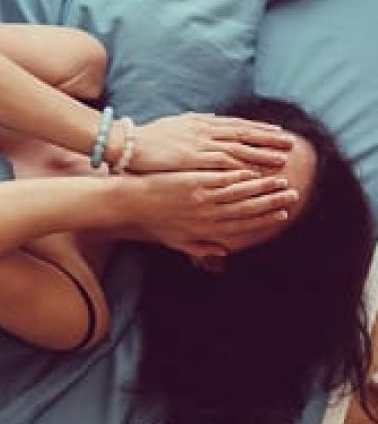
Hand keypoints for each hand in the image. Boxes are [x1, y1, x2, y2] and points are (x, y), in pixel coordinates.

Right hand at [117, 113, 294, 173]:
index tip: (278, 132)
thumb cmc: (147, 140)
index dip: (259, 129)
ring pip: (237, 148)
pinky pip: (220, 163)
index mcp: (201, 122)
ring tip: (281, 161)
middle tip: (290, 144)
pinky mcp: (191, 158)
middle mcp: (204, 130)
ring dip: (260, 154)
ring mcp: (199, 144)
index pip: (237, 124)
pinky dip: (239, 166)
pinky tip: (253, 173)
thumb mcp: (175, 126)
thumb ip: (193, 126)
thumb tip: (208, 122)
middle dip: (268, 139)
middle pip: (243, 134)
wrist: (128, 144)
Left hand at [127, 168, 297, 258]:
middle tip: (292, 195)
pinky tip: (256, 170)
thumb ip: (201, 248)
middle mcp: (207, 215)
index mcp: (205, 230)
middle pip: (246, 209)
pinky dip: (242, 176)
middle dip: (271, 203)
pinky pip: (224, 179)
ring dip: (263, 188)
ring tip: (281, 180)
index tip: (282, 214)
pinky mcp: (195, 181)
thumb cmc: (154, 222)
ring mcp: (201, 198)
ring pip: (239, 193)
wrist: (132, 204)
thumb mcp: (176, 242)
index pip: (241, 225)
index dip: (263, 219)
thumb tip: (223, 252)